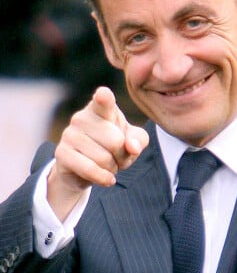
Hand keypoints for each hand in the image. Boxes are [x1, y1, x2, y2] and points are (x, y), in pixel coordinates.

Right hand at [48, 86, 148, 220]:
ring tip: (109, 165)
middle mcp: (82, 117)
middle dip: (123, 156)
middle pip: (116, 141)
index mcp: (101, 108)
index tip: (103, 94)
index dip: (104, 98)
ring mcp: (69, 134)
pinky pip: (89, 169)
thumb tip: (133, 147)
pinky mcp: (61, 153)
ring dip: (113, 168)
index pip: (103, 100)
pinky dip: (103, 178)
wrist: (86, 168)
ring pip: (103, 158)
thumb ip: (138, 140)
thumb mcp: (133, 141)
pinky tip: (107, 178)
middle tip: (119, 157)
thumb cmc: (114, 146)